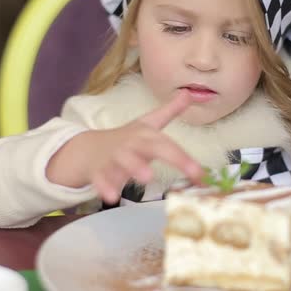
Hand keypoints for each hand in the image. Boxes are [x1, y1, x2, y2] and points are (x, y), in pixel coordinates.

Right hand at [46, 91, 203, 202]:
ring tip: (147, 177)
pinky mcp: (98, 170)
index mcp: (146, 134)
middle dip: (173, 157)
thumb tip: (189, 93)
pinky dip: (105, 186)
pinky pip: (101, 178)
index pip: (169, 144)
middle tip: (190, 170)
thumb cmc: (127, 139)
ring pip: (125, 160)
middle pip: (153, 147)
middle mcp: (133, 143)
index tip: (201, 174)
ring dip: (135, 167)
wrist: (89, 148)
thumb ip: (170, 111)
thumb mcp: (148, 124)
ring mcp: (114, 156)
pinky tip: (111, 196)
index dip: (186, 158)